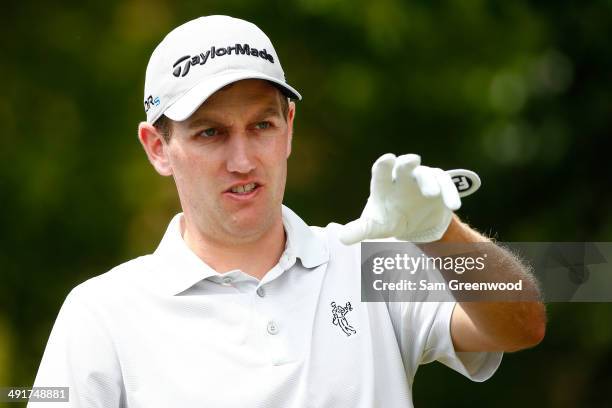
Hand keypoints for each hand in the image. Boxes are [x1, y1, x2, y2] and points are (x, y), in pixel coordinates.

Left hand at [338, 153, 480, 243]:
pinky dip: (450, 194)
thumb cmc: (389, 219)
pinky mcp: (440, 187)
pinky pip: (446, 186)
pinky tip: (453, 205)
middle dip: (407, 163)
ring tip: (431, 194)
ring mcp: (422, 180)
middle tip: (411, 160)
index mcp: (384, 184)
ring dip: (430, 182)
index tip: (387, 159)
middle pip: (404, 166)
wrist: (414, 224)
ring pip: (427, 175)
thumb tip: (341, 238)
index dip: (384, 165)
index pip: (381, 172)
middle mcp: (402, 178)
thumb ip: (359, 230)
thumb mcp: (374, 227)